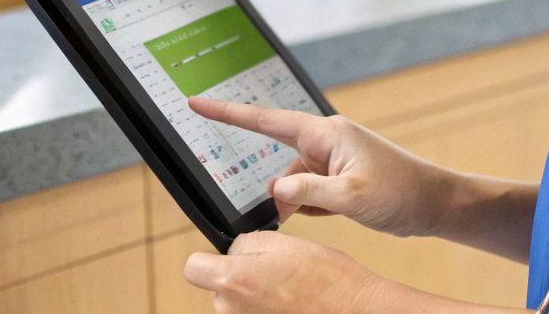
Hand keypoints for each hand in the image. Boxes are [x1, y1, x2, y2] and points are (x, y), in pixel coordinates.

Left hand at [183, 231, 386, 312]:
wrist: (355, 310)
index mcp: (232, 280)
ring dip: (252, 296)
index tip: (223, 257)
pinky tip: (290, 304)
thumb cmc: (325, 278)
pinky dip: (266, 311)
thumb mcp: (281, 242)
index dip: (208, 259)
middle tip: (272, 270)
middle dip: (237, 276)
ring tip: (286, 289)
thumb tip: (234, 251)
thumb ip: (245, 244)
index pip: (194, 268)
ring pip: (236, 304)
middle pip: (217, 287)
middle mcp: (231, 310)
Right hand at [187, 96, 445, 236]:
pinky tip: (332, 216)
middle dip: (279, 192)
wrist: (435, 204)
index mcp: (326, 134)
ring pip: (294, 183)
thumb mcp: (350, 198)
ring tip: (332, 214)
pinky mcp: (339, 179)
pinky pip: (308, 193)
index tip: (197, 102)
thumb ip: (307, 193)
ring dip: (298, 204)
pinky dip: (310, 207)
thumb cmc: (401, 193)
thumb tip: (274, 192)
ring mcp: (333, 160)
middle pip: (280, 163)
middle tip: (288, 216)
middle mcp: (326, 142)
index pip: (266, 120)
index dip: (228, 113)